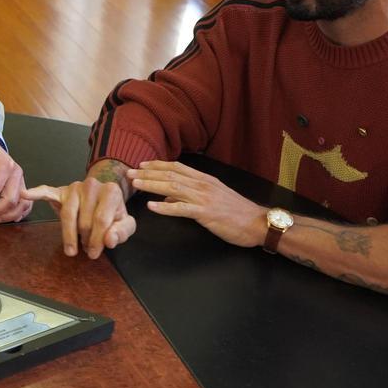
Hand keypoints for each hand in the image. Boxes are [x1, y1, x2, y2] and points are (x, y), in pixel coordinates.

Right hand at [23, 178, 134, 258]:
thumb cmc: (113, 213)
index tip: (94, 254)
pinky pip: (47, 191)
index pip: (101, 219)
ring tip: (71, 250)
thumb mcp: (125, 224)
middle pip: (84, 220)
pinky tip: (26, 194)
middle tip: (87, 249)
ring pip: (67, 215)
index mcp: (111, 191)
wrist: (102, 197)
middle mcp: (92, 184)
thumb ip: (121, 232)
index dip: (98, 240)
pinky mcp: (59, 191)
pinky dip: (36, 193)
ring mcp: (74, 187)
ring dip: (69, 235)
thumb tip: (109, 240)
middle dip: (86, 239)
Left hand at [128, 160, 263, 246]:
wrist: (258, 223)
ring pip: (172, 188)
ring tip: (136, 184)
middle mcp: (203, 185)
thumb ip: (190, 195)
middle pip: (170, 175)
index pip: (176, 167)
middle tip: (129, 173)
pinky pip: (181, 209)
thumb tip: (167, 198)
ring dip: (152, 185)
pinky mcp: (206, 213)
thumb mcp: (212, 198)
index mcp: (204, 179)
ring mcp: (204, 198)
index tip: (141, 165)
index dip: (157, 165)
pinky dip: (165, 208)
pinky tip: (152, 207)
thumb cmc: (236, 212)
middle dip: (148, 173)